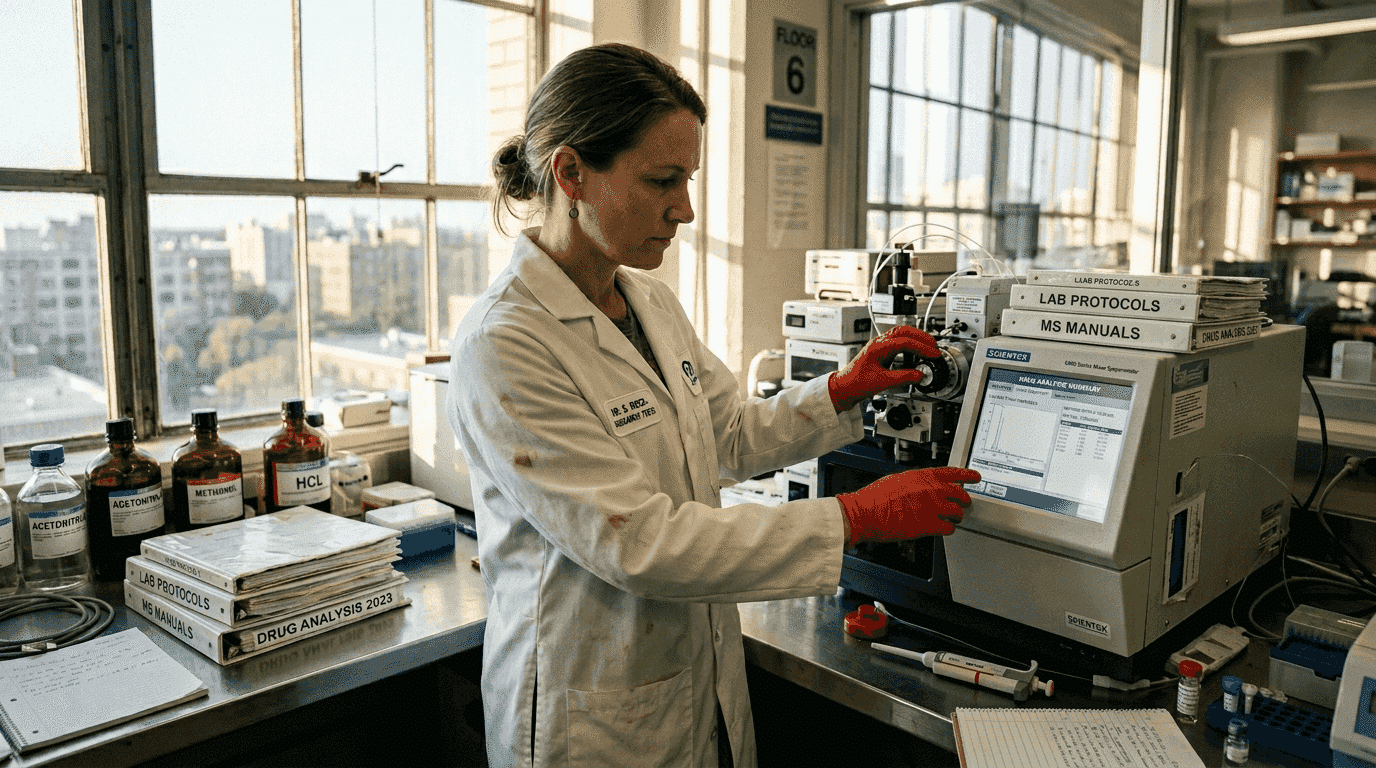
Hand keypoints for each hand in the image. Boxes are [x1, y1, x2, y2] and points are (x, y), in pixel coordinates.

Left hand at [828, 326, 939, 411]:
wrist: (842, 388)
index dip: (922, 348)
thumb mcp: (882, 382)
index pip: (905, 342)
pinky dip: (909, 345)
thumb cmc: (855, 383)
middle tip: (934, 345)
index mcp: (877, 347)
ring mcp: (878, 346)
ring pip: (900, 334)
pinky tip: (915, 353)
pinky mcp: (880, 352)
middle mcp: (878, 343)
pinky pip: (897, 342)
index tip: (933, 354)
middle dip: (921, 337)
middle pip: (903, 331)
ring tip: (927, 347)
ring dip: (915, 338)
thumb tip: (920, 375)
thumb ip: (903, 378)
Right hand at [836, 467, 981, 544]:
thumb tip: (924, 488)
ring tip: (950, 520)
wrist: (864, 513)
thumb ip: (916, 484)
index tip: (975, 477)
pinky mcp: (929, 525)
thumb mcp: (897, 481)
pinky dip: (948, 530)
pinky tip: (942, 530)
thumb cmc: (874, 498)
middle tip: (962, 505)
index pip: (953, 473)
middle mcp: (931, 489)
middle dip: (963, 501)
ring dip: (955, 517)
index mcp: (922, 476)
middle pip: (960, 494)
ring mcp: (932, 507)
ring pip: (957, 513)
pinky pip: (949, 528)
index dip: (967, 475)